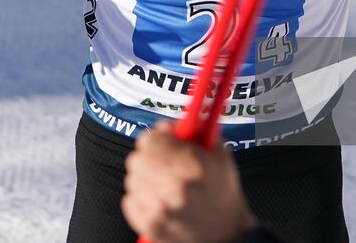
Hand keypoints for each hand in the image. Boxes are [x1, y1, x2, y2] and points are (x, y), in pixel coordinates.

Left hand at [121, 121, 258, 242]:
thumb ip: (196, 132)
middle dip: (147, 158)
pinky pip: (129, 200)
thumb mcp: (219, 156)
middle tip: (159, 163)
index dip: (156, 138)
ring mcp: (162, 209)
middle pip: (137, 159)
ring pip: (132, 179)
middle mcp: (177, 187)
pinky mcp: (151, 226)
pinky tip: (158, 201)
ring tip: (162, 185)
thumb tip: (169, 123)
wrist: (226, 236)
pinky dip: (140, 199)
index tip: (161, 142)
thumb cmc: (222, 194)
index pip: (151, 140)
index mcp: (195, 166)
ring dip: (144, 179)